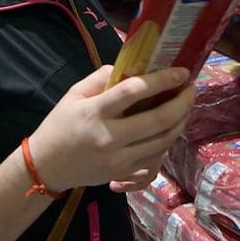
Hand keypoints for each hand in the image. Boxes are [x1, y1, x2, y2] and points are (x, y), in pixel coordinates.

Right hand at [28, 66, 195, 193]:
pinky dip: (167, 142)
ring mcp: (119, 158)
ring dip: (181, 122)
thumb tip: (131, 68)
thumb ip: (100, 79)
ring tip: (186, 107)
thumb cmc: (59, 126)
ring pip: (163, 141)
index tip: (180, 72)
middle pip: (158, 120)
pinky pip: (155, 159)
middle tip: (191, 89)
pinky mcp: (123, 172)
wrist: (47, 166)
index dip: (162, 80)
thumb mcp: (72, 95)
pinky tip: (171, 129)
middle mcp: (109, 136)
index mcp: (94, 112)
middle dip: (182, 103)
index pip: (133, 91)